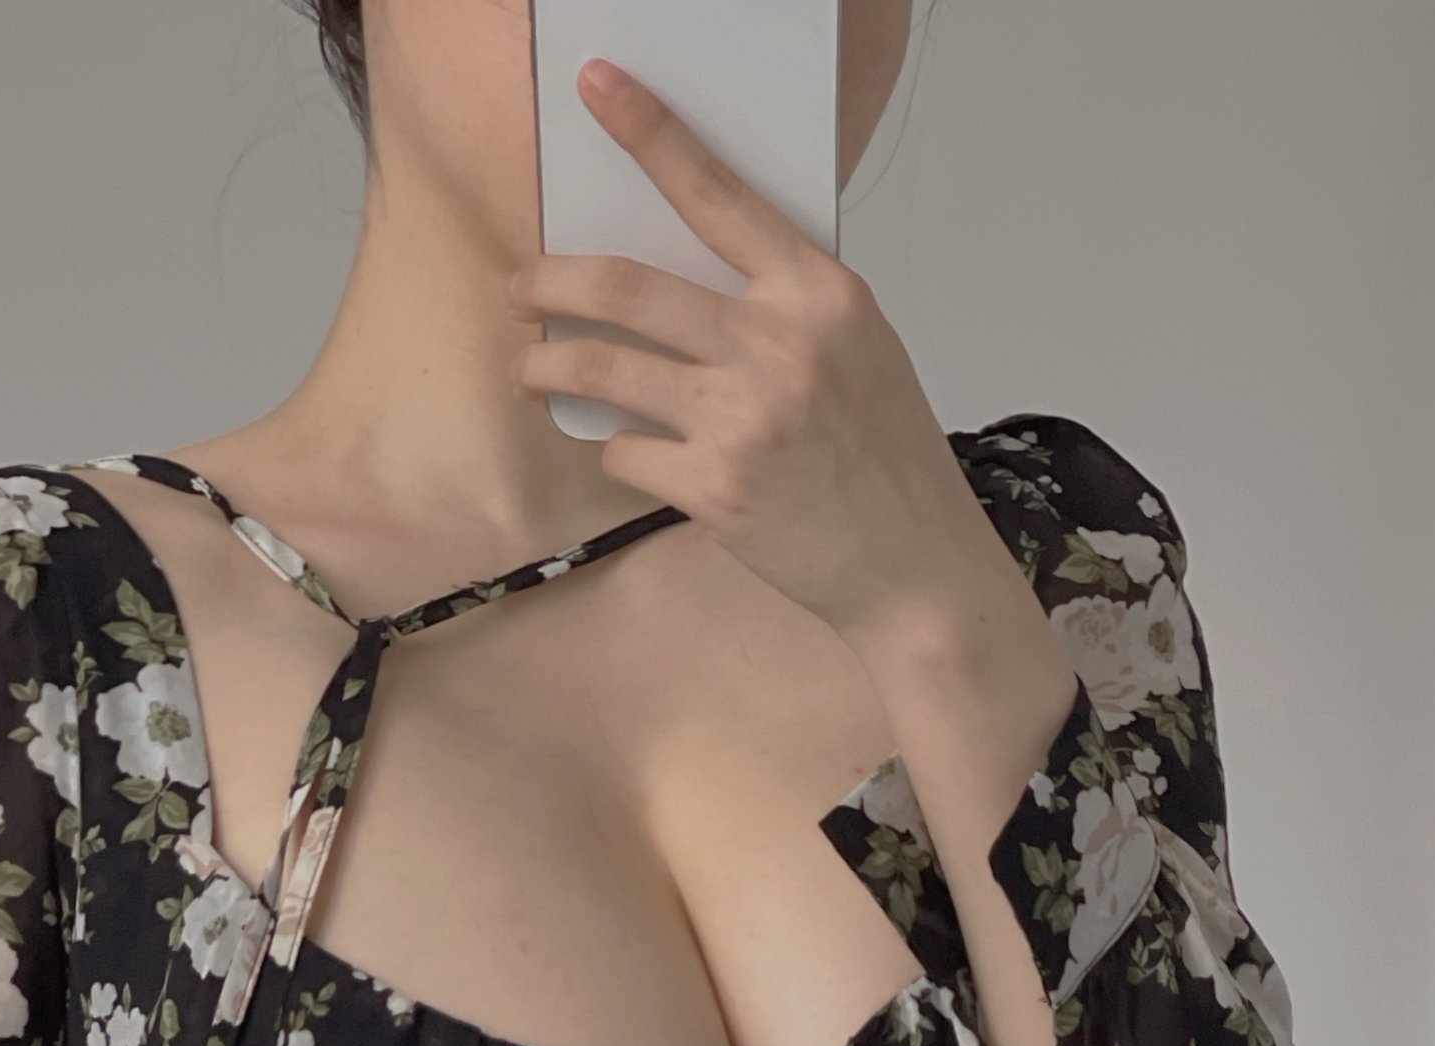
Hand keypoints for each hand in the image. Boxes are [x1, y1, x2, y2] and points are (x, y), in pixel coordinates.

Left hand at [506, 61, 1032, 662]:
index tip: (596, 87)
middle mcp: (780, 346)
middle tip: (518, 288)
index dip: (649, 134)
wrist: (916, 569)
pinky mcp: (716, 489)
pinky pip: (625, 453)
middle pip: (625, 287)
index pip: (717, 194)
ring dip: (548, 365)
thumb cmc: (886, 459)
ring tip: (530, 368)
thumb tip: (679, 278)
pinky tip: (632, 454)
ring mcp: (746, 419)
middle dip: (548, 282)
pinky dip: (616, 451)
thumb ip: (783, 305)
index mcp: (819, 294)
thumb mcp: (857, 350)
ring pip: (603, 368)